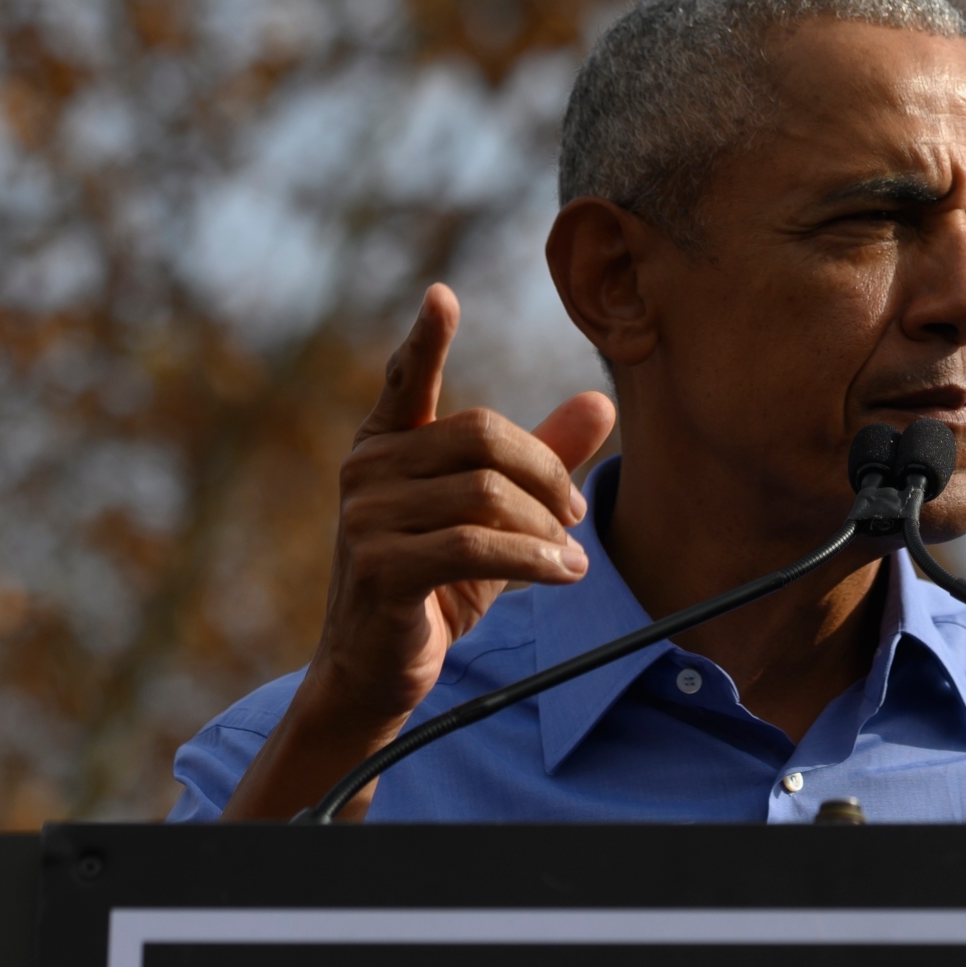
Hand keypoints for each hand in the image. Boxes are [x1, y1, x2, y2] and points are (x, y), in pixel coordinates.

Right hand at [220, 284, 615, 818]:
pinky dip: (534, 558)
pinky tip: (564, 574)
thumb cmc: (438, 582)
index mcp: (386, 445)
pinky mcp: (380, 565)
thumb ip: (541, 456)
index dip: (425, 340)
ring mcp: (365, 517)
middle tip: (574, 514)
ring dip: (545, 527)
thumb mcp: (495, 516)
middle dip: (545, 472)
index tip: (443, 297)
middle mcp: (367, 470)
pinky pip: (474, 544)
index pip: (403, 379)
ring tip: (572, 556)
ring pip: (486, 493)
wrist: (380, 669)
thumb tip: (600, 401)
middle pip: (481, 434)